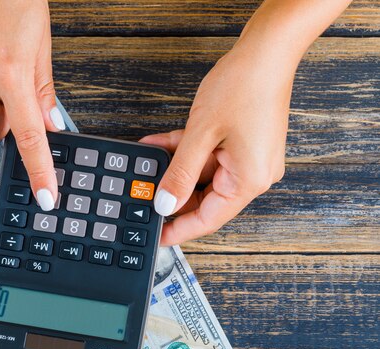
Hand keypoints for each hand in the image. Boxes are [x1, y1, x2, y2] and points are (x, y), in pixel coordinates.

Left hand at [144, 44, 294, 244]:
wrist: (267, 50)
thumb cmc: (245, 87)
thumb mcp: (201, 134)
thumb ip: (180, 173)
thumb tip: (165, 203)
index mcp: (248, 181)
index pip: (208, 219)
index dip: (179, 229)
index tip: (157, 237)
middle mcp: (252, 174)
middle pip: (205, 198)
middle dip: (171, 194)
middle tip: (143, 197)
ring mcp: (248, 158)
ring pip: (202, 174)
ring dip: (173, 168)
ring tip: (145, 166)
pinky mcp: (241, 142)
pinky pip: (207, 155)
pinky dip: (184, 151)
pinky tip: (158, 146)